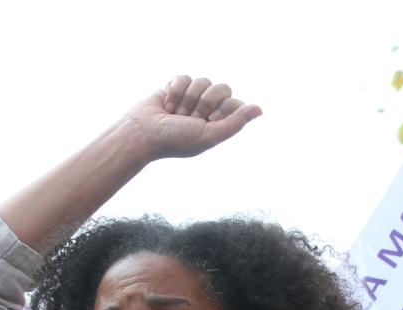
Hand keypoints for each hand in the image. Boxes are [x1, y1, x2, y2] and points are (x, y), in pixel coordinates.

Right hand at [121, 75, 261, 159]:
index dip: (222, 109)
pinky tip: (166, 104)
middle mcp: (207, 109)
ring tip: (175, 113)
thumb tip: (260, 109)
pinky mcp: (175, 87)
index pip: (235, 103)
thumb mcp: (209, 135)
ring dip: (188, 98)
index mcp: (218, 123)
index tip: (208, 120)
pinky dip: (175, 90)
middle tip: (190, 117)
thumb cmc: (175, 140)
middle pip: (222, 88)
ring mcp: (191, 97)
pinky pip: (184, 76)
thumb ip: (235, 123)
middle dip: (205, 101)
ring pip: (203, 81)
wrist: (142, 134)